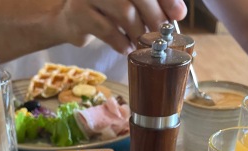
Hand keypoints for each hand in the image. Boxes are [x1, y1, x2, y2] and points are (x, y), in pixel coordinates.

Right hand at [61, 0, 186, 53]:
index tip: (179, 15)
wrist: (69, 18)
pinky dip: (122, 43)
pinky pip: (107, 30)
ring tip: (143, 44)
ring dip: (138, 32)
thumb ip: (153, 3)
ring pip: (124, 13)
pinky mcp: (78, 14)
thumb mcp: (130, 1)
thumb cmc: (105, 9)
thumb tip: (179, 13)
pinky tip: (127, 48)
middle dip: (155, 17)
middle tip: (163, 36)